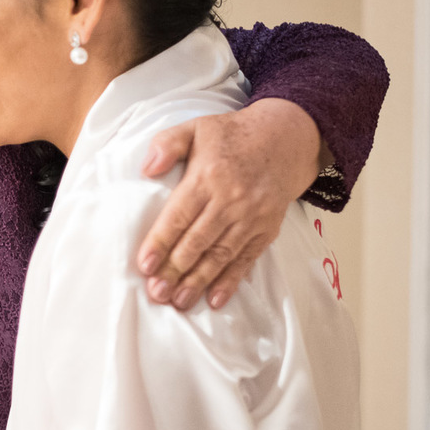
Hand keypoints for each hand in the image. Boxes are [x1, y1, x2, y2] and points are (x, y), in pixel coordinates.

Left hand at [136, 98, 322, 309]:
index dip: (161, 242)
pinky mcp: (266, 229)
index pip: (179, 215)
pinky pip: (246, 259)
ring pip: (220, 255)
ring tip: (179, 302)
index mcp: (208, 176)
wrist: (285, 139)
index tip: (145, 265)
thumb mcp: (196, 128)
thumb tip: (147, 168)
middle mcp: (230, 200)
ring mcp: (251, 217)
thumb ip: (167, 144)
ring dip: (198, 281)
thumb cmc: (232, 136)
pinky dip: (231, 282)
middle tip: (156, 292)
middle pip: (198, 241)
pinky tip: (214, 299)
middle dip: (175, 270)